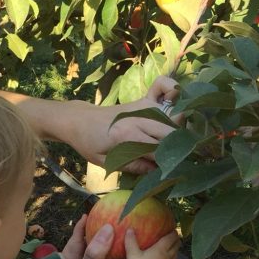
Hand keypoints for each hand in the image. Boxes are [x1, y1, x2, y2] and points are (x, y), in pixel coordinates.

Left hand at [62, 75, 180, 173]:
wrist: (78, 119)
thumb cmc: (89, 143)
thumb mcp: (104, 161)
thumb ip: (131, 166)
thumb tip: (155, 171)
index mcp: (125, 135)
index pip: (157, 151)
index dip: (167, 163)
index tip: (172, 170)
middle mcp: (138, 118)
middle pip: (170, 134)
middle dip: (178, 148)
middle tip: (180, 159)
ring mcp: (143, 106)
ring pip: (173, 117)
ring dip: (179, 130)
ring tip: (178, 143)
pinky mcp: (144, 100)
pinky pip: (166, 88)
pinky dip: (174, 92)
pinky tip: (175, 105)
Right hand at [120, 229, 179, 258]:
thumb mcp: (132, 254)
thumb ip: (131, 241)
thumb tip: (130, 229)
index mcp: (161, 249)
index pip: (171, 237)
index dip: (173, 231)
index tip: (172, 227)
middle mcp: (167, 256)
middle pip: (177, 245)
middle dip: (176, 239)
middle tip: (172, 236)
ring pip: (175, 254)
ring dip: (174, 249)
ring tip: (170, 246)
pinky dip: (170, 258)